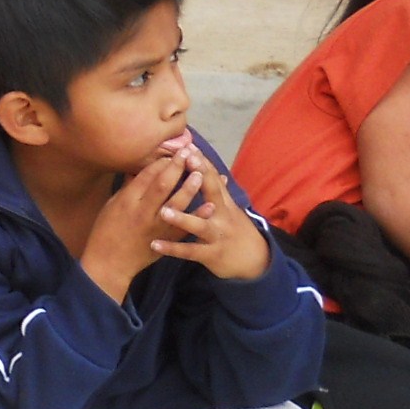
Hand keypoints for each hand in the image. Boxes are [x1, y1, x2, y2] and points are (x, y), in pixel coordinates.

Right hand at [81, 152, 195, 300]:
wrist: (109, 263)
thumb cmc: (106, 231)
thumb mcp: (112, 206)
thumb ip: (128, 188)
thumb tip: (140, 167)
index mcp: (127, 201)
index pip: (146, 175)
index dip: (161, 161)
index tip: (173, 151)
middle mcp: (143, 212)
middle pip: (163, 184)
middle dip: (177, 166)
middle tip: (190, 152)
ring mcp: (156, 227)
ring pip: (177, 203)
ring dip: (190, 187)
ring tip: (201, 172)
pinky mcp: (167, 241)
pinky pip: (186, 226)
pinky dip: (198, 215)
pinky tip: (211, 205)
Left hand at [149, 147, 270, 281]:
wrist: (255, 262)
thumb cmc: (235, 230)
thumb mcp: (230, 209)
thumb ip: (219, 191)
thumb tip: (215, 170)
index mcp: (224, 203)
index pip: (212, 178)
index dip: (202, 163)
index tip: (188, 146)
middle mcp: (222, 216)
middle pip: (211, 194)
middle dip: (198, 177)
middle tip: (184, 162)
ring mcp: (217, 235)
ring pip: (199, 225)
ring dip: (182, 218)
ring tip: (163, 211)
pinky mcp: (211, 254)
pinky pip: (189, 251)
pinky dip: (172, 248)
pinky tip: (154, 244)